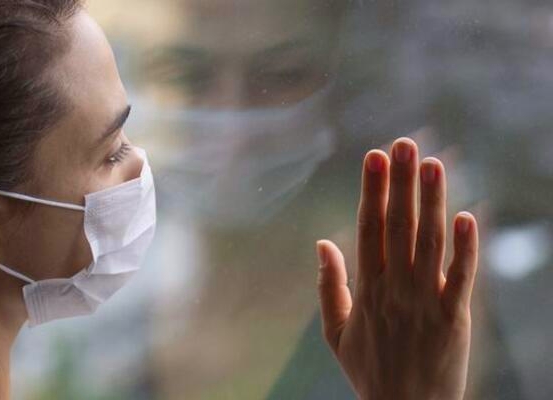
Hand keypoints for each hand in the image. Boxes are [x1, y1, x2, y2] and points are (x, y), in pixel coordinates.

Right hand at [316, 138, 478, 399]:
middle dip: (400, 183)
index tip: (372, 156)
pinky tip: (466, 216)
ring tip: (432, 163)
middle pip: (398, 227)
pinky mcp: (455, 319)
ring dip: (431, 202)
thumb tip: (321, 242)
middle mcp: (395, 290)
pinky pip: (461, 278)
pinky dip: (465, 248)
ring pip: (429, 244)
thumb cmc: (370, 372)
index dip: (371, 191)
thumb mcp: (336, 333)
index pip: (368, 230)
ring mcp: (426, 303)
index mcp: (366, 291)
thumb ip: (329, 286)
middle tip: (403, 143)